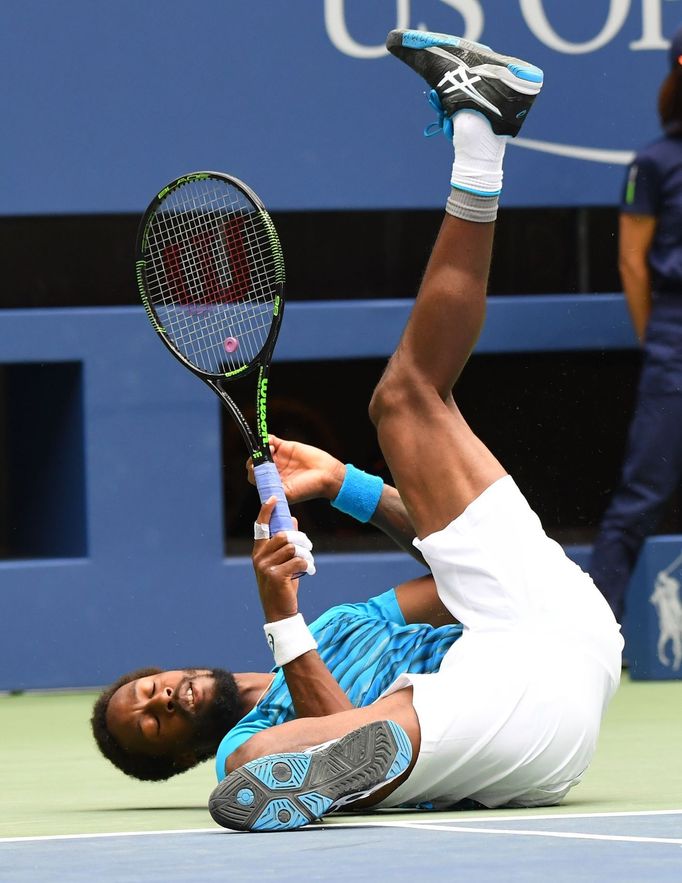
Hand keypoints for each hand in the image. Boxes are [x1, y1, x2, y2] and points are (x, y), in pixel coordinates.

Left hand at [247, 435, 344, 503]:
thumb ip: (273, 489)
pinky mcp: (285, 447)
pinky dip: (267, 439)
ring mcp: (279, 458)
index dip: (253, 473)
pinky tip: (272, 443)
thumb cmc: (309, 488)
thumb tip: (259, 482)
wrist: (327, 474)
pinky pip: (271, 440)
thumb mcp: (289, 494)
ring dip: (261, 449)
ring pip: (262, 451)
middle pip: (256, 463)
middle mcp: (274, 470)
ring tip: (271, 449)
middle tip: (261, 459)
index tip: (256, 470)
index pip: (256, 477)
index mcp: (273, 483)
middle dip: (254, 460)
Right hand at [252, 497, 314, 620]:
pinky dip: (307, 564)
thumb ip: (286, 543)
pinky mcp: (275, 576)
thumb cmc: (282, 584)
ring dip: (306, 554)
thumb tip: (293, 520)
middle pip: (283, 536)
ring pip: (292, 547)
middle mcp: (259, 557)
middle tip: (309, 547)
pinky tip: (309, 571)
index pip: (260, 527)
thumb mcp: (283, 562)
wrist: (279, 611)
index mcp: (258, 552)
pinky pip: (297, 560)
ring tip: (309, 562)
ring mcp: (265, 567)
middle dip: (301, 539)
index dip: (266, 511)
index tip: (274, 499)